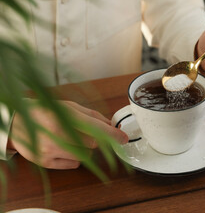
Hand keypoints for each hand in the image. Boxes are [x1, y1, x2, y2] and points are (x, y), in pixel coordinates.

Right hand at [8, 100, 127, 168]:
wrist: (16, 124)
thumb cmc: (45, 112)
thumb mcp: (68, 107)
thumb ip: (92, 115)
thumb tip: (111, 124)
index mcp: (64, 116)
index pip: (96, 128)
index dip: (113, 134)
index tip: (123, 138)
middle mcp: (57, 134)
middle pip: (93, 143)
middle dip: (94, 139)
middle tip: (82, 132)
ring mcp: (50, 150)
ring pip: (85, 155)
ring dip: (83, 148)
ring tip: (68, 139)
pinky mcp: (46, 162)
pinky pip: (74, 164)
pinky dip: (73, 157)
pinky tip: (61, 147)